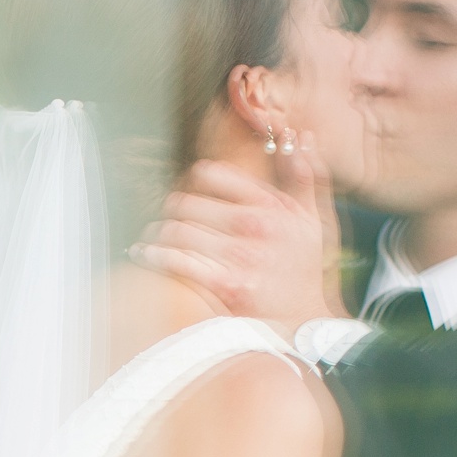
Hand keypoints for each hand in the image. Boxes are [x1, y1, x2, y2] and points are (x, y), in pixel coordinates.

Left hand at [128, 141, 340, 333]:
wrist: (304, 319)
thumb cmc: (303, 269)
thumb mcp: (312, 218)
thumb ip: (305, 176)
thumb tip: (299, 137)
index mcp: (270, 204)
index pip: (214, 175)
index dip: (194, 178)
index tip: (189, 185)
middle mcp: (253, 225)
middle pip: (187, 203)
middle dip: (171, 208)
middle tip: (166, 213)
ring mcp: (238, 255)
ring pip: (177, 231)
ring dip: (157, 232)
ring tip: (151, 234)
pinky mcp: (225, 284)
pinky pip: (178, 262)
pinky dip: (154, 256)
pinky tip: (144, 254)